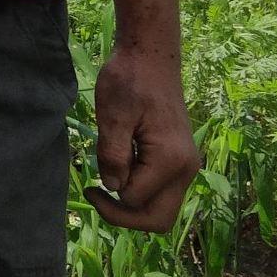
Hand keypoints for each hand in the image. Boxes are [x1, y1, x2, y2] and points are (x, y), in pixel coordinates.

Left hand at [86, 44, 198, 231]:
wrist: (152, 57)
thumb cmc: (129, 79)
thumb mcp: (113, 114)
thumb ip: (113, 154)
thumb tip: (113, 188)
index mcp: (171, 160)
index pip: (136, 201)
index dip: (110, 199)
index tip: (88, 184)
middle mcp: (187, 169)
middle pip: (159, 219)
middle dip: (125, 216)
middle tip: (96, 195)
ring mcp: (187, 166)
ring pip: (163, 207)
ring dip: (133, 203)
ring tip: (106, 181)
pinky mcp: (181, 161)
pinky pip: (163, 190)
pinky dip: (141, 190)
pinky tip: (121, 169)